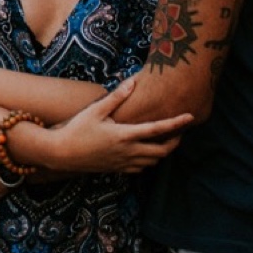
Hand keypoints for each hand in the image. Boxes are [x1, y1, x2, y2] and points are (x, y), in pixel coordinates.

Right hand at [33, 78, 189, 174]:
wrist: (62, 153)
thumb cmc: (77, 129)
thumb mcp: (95, 110)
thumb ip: (116, 97)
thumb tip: (132, 82)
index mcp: (125, 135)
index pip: (158, 129)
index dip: (176, 123)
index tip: (190, 117)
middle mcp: (128, 152)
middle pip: (162, 151)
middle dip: (174, 142)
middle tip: (180, 131)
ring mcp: (124, 163)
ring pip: (153, 161)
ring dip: (162, 152)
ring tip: (165, 139)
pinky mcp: (118, 169)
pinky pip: (141, 168)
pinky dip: (149, 160)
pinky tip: (145, 151)